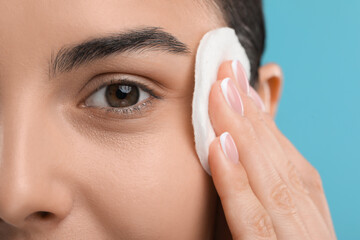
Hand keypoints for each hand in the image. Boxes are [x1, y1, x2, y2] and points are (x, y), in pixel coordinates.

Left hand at [208, 60, 335, 239]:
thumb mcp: (263, 215)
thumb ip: (252, 183)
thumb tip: (231, 138)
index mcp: (305, 207)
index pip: (282, 153)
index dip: (258, 115)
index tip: (235, 80)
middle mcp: (306, 219)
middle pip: (278, 159)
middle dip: (250, 112)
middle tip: (226, 70)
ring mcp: (295, 239)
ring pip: (271, 181)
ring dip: (244, 133)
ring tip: (221, 93)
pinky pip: (254, 220)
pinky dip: (237, 183)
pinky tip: (218, 148)